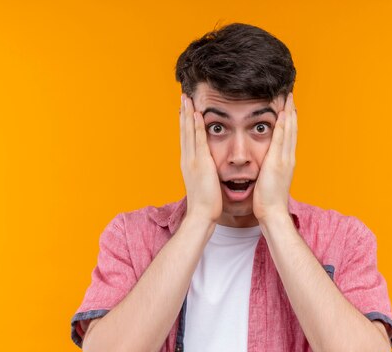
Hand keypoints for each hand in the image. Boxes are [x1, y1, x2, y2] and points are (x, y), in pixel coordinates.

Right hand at [180, 94, 221, 224]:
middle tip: (183, 97)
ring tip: (187, 98)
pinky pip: (198, 140)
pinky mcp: (200, 163)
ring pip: (188, 132)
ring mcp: (192, 160)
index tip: (185, 109)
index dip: (185, 123)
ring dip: (188, 114)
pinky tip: (197, 114)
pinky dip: (196, 127)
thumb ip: (204, 172)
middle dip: (183, 113)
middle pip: (184, 131)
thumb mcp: (204, 183)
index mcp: (189, 163)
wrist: (201, 215)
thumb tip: (208, 168)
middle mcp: (187, 159)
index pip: (186, 138)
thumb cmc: (206, 203)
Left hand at [253, 93, 296, 222]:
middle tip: (291, 96)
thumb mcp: (269, 181)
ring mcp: (284, 160)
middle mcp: (288, 158)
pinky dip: (283, 127)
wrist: (272, 213)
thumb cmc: (267, 201)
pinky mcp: (278, 163)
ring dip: (289, 114)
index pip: (289, 137)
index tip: (288, 108)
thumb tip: (265, 166)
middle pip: (292, 130)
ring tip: (288, 98)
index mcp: (285, 162)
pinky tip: (282, 115)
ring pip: (289, 132)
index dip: (289, 122)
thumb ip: (268, 170)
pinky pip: (281, 141)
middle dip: (291, 112)